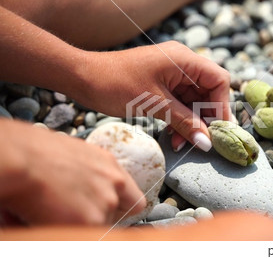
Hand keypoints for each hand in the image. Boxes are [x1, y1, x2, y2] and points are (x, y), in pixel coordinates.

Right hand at [0, 119, 145, 224]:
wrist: (22, 160)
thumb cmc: (37, 153)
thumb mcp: (76, 156)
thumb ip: (92, 175)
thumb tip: (86, 190)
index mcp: (110, 166)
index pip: (134, 199)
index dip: (120, 208)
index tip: (111, 213)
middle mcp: (114, 184)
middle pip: (117, 214)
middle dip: (96, 216)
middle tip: (74, 211)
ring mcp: (106, 203)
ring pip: (99, 226)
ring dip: (80, 224)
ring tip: (54, 210)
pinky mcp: (92, 221)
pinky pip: (84, 235)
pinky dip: (67, 232)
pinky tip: (49, 217)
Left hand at [76, 41, 231, 151]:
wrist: (81, 77)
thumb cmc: (115, 84)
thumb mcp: (155, 105)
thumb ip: (185, 122)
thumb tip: (208, 143)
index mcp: (183, 59)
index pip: (218, 81)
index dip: (222, 106)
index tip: (218, 131)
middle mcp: (182, 64)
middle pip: (209, 92)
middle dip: (205, 119)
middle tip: (202, 142)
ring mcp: (172, 74)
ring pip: (194, 102)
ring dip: (192, 123)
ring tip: (182, 144)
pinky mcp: (162, 85)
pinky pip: (180, 104)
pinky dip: (180, 121)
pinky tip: (174, 137)